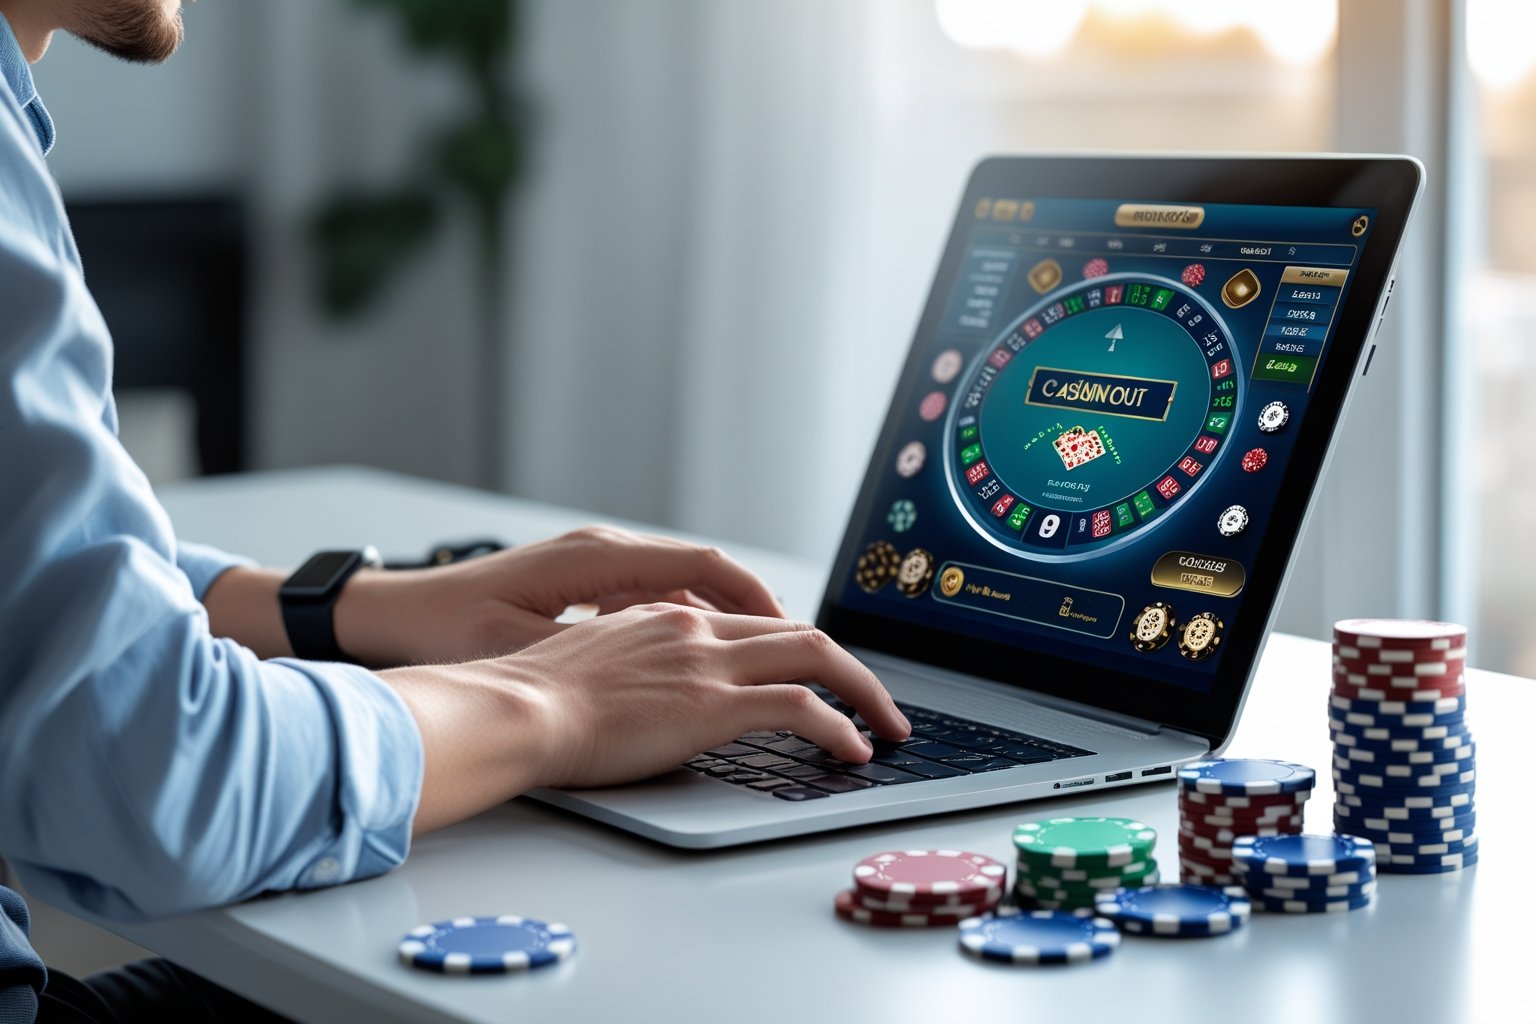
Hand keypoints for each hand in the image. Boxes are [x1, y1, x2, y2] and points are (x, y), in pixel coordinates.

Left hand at [334, 526, 789, 665]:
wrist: (393, 613)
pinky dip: (687, 620)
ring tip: (764, 658)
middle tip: (804, 650)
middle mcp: (602, 551)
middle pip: (703, 569)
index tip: (796, 632)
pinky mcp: (578, 581)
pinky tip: (698, 658)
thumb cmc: (448, 629)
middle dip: (757, 608)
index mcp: (597, 559)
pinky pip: (653, 594)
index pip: (702, 565)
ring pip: (681, 582)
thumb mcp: (523, 648)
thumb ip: (594, 655)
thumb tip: (658, 672)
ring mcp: (591, 563)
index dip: (756, 599)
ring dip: (724, 615)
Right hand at [383, 604, 911, 832]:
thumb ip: (631, 664)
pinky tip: (854, 751)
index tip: (822, 677)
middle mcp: (696, 629)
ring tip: (887, 729)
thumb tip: (651, 688)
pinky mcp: (714, 703)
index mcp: (666, 619)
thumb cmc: (532, 701)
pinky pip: (801, 707)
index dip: (799, 648)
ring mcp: (708, 662)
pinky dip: (840, 726)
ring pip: (817, 657)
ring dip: (863, 693)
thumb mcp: (589, 667)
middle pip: (799, 633)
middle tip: (876, 702)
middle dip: (849, 667)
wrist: (515, 709)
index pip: (755, 623)